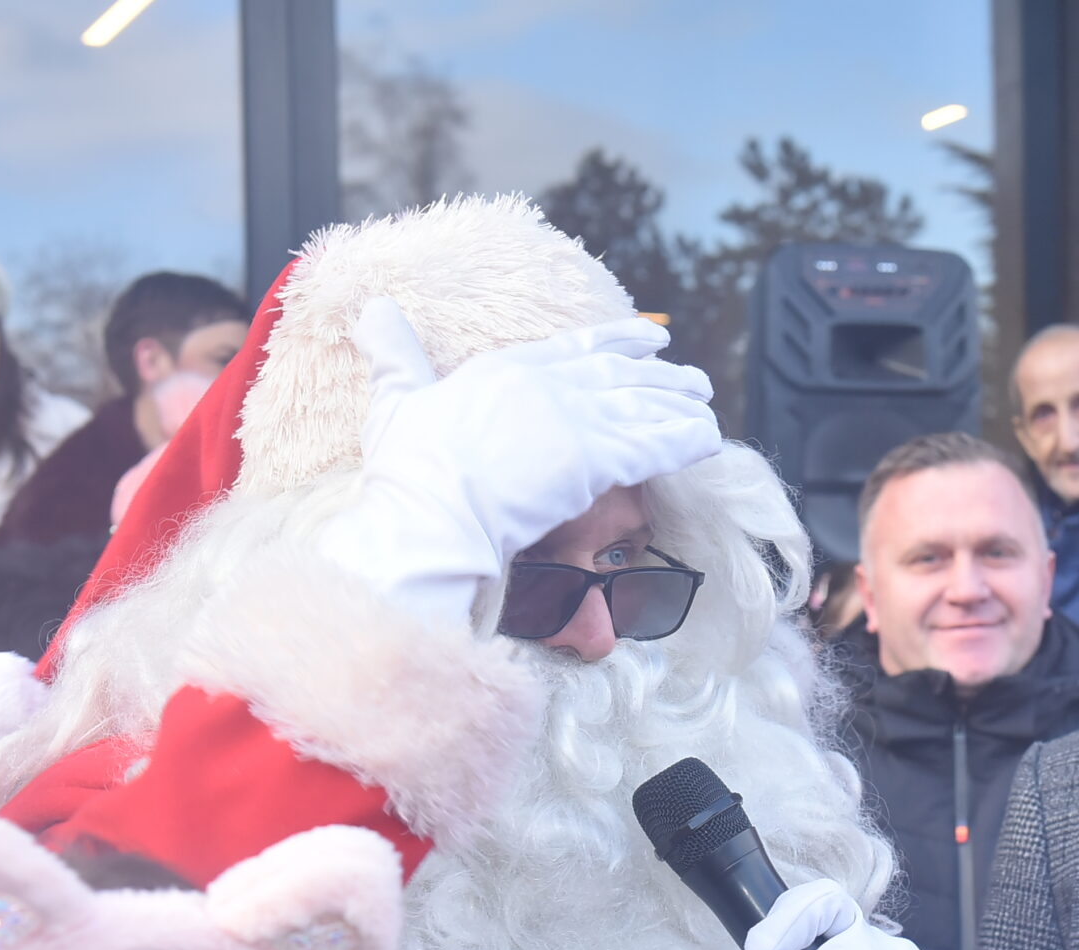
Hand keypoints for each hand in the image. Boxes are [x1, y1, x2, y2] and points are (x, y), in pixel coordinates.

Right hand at [328, 298, 721, 626]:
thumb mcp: (397, 399)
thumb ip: (394, 353)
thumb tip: (371, 307)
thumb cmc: (410, 469)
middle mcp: (548, 385)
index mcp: (507, 369)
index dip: (620, 341)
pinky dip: (684, 440)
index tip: (652, 338)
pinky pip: (654, 445)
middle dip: (661, 375)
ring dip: (680, 406)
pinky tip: (708, 441)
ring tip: (707, 408)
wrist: (429, 513)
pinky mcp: (595, 459)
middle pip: (620, 374)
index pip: (577, 347)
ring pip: (643, 405)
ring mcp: (574, 420)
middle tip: (693, 379)